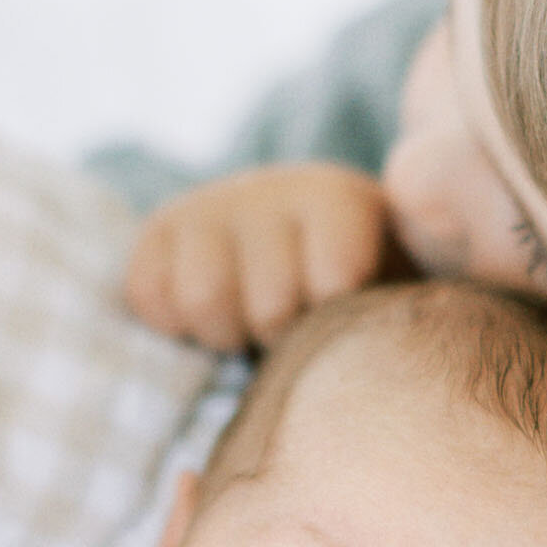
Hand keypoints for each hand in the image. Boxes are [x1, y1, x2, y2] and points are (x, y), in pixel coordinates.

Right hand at [124, 162, 387, 349]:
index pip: (335, 281)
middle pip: (269, 307)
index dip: (332, 318)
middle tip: (291, 329)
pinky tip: (209, 313)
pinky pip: (151, 295)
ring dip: (226, 332)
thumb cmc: (354, 292)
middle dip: (280, 336)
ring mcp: (208, 206)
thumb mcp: (390, 292)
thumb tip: (395, 356)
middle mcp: (269, 189)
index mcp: (338, 200)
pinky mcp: (159, 230)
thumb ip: (394, 312)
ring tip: (248, 325)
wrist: (293, 255)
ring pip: (203, 301)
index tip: (343, 316)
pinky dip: (175, 321)